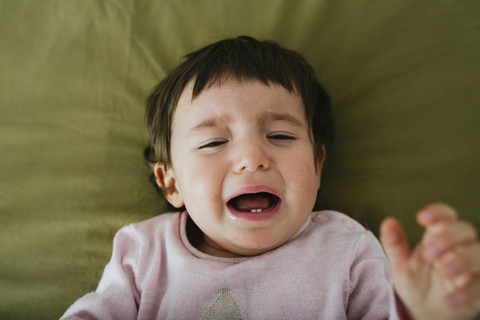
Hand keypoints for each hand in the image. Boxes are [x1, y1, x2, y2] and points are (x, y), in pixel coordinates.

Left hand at [380, 203, 479, 319]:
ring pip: (479, 254)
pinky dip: (467, 291)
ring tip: (443, 272)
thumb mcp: (401, 264)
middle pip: (465, 230)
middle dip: (449, 237)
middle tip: (430, 253)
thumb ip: (395, 244)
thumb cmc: (414, 281)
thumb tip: (388, 222)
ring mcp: (471, 267)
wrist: (423, 311)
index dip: (438, 212)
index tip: (422, 218)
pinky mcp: (478, 288)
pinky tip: (450, 299)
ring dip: (463, 261)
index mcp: (437, 236)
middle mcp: (458, 248)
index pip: (445, 217)